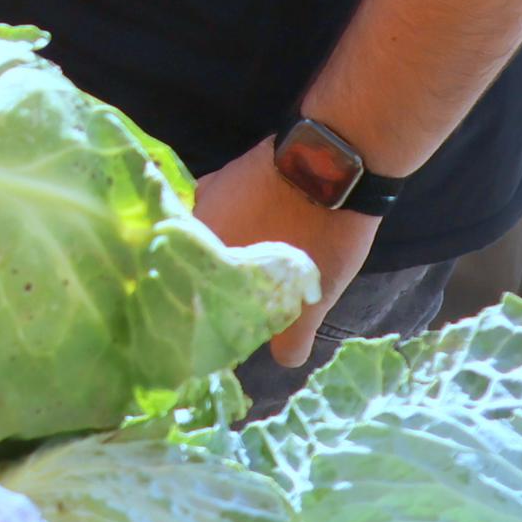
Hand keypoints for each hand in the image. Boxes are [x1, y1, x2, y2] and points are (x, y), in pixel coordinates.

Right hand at [191, 142, 382, 364]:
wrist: (332, 162)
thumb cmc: (317, 234)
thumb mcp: (311, 296)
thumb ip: (290, 333)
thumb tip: (283, 360)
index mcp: (202, 258)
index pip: (189, 297)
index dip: (205, 314)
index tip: (223, 325)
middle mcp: (191, 226)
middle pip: (195, 265)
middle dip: (214, 282)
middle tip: (245, 296)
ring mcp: (205, 194)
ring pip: (206, 235)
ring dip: (225, 249)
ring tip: (255, 263)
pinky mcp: (224, 173)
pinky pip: (218, 205)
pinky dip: (233, 219)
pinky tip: (257, 226)